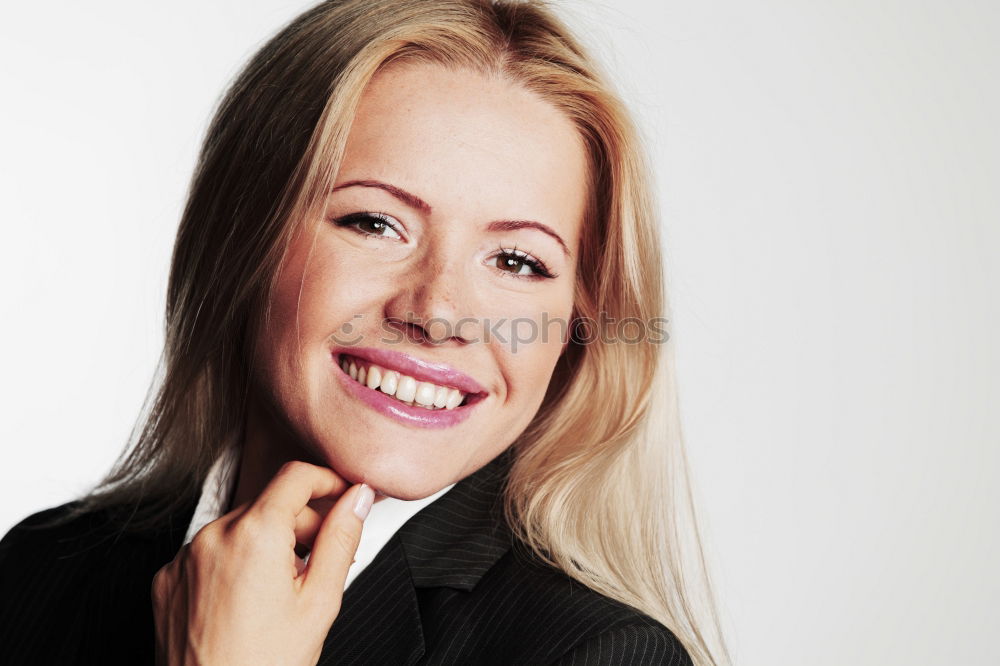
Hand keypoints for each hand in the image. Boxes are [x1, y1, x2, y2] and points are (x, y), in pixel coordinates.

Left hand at [151, 461, 374, 665]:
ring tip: (283, 592)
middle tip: (322, 563)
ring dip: (268, 545)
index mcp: (254, 535)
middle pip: (270, 504)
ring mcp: (184, 558)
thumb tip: (357, 499)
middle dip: (301, 525)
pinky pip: (210, 553)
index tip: (342, 494)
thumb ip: (341, 538)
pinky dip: (234, 564)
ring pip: (240, 528)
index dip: (328, 480)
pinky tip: (249, 602)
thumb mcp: (320, 602)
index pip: (296, 475)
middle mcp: (212, 537)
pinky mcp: (167, 579)